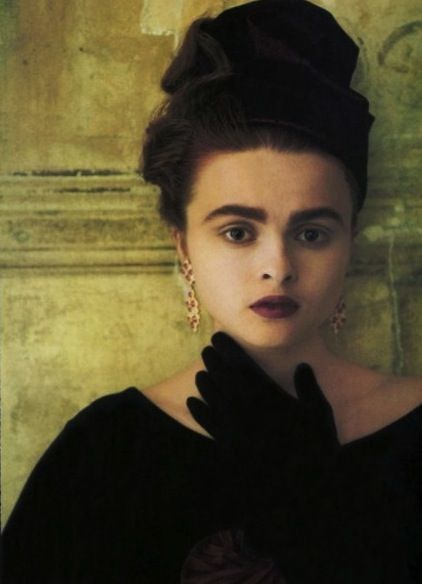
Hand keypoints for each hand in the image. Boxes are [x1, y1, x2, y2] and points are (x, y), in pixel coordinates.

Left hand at [187, 331, 338, 474]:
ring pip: (213, 399)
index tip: (219, 337)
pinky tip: (193, 402)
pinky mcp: (228, 446)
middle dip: (214, 361)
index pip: (241, 365)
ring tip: (200, 374)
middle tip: (208, 350)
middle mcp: (246, 407)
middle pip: (223, 378)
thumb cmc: (315, 448)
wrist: (301, 489)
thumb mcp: (319, 414)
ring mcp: (234, 427)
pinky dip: (199, 412)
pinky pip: (208, 425)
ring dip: (205, 383)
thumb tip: (301, 365)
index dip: (229, 349)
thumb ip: (308, 388)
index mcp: (267, 394)